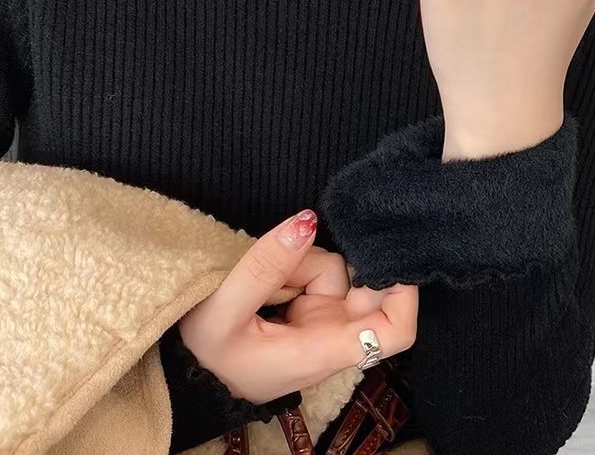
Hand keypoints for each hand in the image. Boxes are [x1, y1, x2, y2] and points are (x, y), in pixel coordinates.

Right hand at [178, 208, 417, 403]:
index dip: (403, 294)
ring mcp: (321, 319)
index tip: (388, 258)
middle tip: (299, 252)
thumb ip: (265, 265)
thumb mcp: (223, 311)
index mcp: (323, 349)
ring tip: (264, 277)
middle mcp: (332, 336)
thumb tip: (308, 221)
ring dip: (301, 262)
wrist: (191, 373)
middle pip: (367, 291)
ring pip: (335, 270)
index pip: (393, 332)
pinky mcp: (307, 306)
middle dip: (335, 264)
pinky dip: (292, 265)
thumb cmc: (206, 356)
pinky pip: (313, 269)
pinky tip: (267, 278)